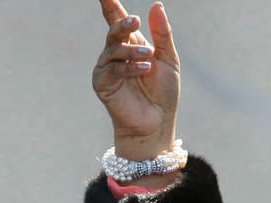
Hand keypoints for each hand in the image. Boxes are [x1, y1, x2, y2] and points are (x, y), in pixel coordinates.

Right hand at [93, 0, 179, 160]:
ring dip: (132, 51)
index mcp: (130, 44)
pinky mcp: (102, 83)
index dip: (110, 4)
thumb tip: (156, 5)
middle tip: (136, 22)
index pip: (117, 19)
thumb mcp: (168, 59)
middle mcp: (115, 53)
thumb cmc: (163, 93)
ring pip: (114, 49)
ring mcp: (106, 68)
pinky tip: (144, 69)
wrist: (156, 123)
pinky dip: (129, 67)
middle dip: (123, 24)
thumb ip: (162, 34)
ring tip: (149, 58)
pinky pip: (113, 68)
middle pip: (114, 30)